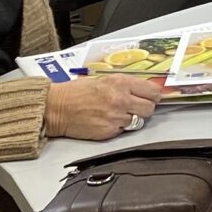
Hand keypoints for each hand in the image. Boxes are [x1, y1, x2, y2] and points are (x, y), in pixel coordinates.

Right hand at [42, 72, 166, 142]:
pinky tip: (108, 121)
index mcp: (120, 83)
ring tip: (118, 114)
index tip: (153, 96)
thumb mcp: (103, 79)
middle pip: (150, 108)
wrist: (57, 108)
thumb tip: (143, 89)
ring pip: (139, 121)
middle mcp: (121, 100)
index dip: (154, 95)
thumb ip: (124, 84)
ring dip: (132, 118)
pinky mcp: (110, 132)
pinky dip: (119, 127)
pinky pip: (124, 131)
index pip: (152, 91)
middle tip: (136, 106)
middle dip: (145, 107)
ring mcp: (116, 117)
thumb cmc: (76, 92)